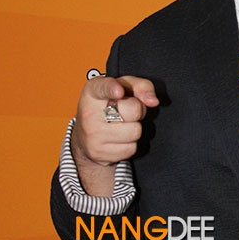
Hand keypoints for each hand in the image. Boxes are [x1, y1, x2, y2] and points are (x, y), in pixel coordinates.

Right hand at [71, 75, 158, 195]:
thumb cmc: (109, 107)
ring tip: (122, 125)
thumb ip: (141, 86)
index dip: (112, 88)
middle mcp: (89, 112)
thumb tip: (153, 100)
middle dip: (139, 111)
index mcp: (93, 91)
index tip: (119, 91)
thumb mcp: (123, 88)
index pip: (103, 88)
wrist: (86, 138)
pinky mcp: (98, 152)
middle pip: (134, 110)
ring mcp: (92, 134)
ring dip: (134, 128)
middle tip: (128, 112)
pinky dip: (130, 144)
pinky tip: (118, 139)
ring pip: (135, 131)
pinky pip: (131, 149)